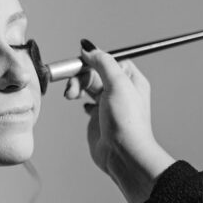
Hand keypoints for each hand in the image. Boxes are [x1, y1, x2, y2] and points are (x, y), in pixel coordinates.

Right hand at [64, 44, 174, 202]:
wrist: (122, 153)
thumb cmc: (126, 122)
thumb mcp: (117, 84)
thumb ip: (103, 63)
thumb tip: (88, 48)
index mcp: (130, 79)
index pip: (108, 60)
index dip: (92, 60)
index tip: (79, 63)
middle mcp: (120, 90)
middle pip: (94, 72)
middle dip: (80, 76)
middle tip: (72, 87)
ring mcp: (108, 104)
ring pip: (87, 86)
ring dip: (76, 87)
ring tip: (71, 96)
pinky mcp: (97, 117)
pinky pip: (85, 102)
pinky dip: (80, 101)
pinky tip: (83, 107)